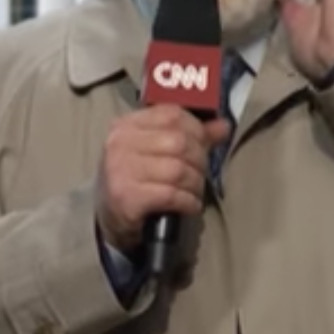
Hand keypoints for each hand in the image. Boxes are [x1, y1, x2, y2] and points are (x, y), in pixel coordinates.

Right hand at [95, 104, 230, 252]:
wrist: (110, 219)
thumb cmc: (136, 180)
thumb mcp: (156, 152)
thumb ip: (190, 136)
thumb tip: (223, 125)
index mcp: (126, 125)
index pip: (172, 114)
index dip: (197, 129)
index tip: (203, 145)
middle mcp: (120, 144)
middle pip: (179, 142)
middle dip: (199, 160)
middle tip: (199, 173)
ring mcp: (121, 170)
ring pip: (178, 170)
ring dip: (195, 184)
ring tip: (193, 192)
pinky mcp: (126, 197)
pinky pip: (172, 195)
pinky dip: (188, 202)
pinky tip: (189, 205)